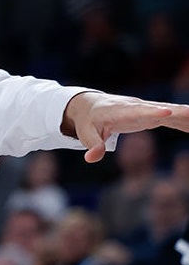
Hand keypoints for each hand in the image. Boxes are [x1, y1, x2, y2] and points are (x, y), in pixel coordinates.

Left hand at [62, 91, 188, 162]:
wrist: (91, 105)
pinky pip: (172, 118)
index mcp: (121, 111)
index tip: (168, 112)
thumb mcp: (86, 133)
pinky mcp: (152, 114)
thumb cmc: (89, 120)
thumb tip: (91, 159)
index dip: (153, 112)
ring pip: (171, 112)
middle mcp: (137, 107)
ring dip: (187, 116)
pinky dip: (185, 121)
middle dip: (179, 112)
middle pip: (162, 109)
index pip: (139, 111)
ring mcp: (147, 110)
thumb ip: (92, 145)